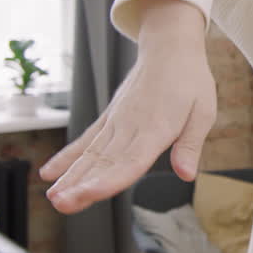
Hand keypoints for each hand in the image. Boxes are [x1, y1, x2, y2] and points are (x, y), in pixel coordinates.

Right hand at [40, 0, 214, 213]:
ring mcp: (116, 122)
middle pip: (103, 163)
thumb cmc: (190, 80)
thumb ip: (190, 145)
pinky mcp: (110, 118)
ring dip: (70, 176)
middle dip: (81, 186)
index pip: (129, 162)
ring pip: (90, 154)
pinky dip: (67, 157)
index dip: (108, 181)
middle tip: (60, 206)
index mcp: (155, 129)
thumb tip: (187, 174)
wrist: (169, 47)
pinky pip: (85, 140)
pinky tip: (49, 174)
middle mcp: (130, 127)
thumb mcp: (203, 112)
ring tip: (53, 199)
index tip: (88, 195)